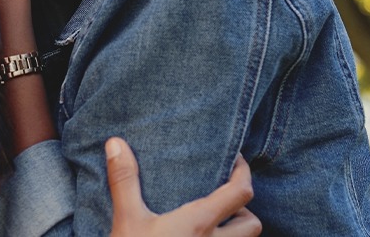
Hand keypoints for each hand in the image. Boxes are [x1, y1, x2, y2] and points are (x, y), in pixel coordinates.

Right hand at [107, 138, 260, 236]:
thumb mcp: (127, 220)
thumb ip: (125, 180)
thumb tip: (116, 142)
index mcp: (200, 223)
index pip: (241, 191)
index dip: (243, 171)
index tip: (233, 159)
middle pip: (253, 223)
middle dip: (244, 209)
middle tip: (224, 198)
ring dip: (235, 233)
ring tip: (214, 225)